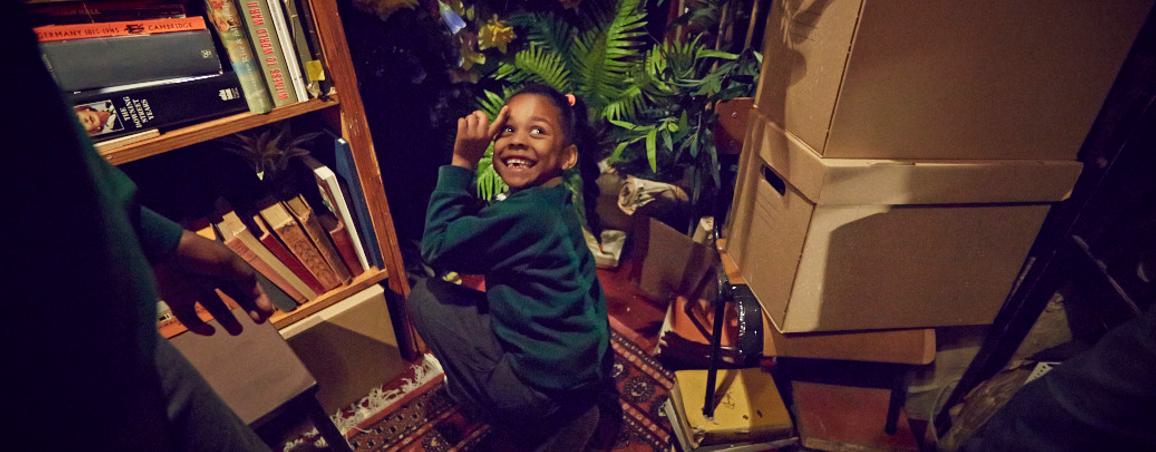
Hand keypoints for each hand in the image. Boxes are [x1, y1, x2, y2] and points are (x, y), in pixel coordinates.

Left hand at [153, 230, 273, 334]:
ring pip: (214, 308)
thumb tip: (259, 293)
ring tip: (237, 331)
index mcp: (224, 266)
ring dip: (227, 319)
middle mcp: (211, 277)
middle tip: (259, 321)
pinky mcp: (177, 300)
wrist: (160, 251)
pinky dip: (199, 326)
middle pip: (233, 295)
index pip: (246, 283)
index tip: (268, 312)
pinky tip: (210, 331)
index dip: (258, 297)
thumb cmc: (197, 253)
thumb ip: (245, 277)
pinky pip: (190, 317)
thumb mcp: (227, 261)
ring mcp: (193, 289)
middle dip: (248, 307)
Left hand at [452, 106, 507, 169]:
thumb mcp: (484, 142)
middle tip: (473, 115)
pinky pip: (461, 120)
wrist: (464, 162)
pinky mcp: (463, 134)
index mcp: (489, 137)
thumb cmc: (474, 151)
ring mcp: (472, 134)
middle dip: (477, 113)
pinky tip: (461, 129)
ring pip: (470, 117)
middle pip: (482, 115)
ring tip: (466, 128)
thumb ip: (484, 131)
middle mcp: (482, 134)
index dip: (503, 115)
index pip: (498, 124)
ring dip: (467, 119)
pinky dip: (460, 122)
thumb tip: (478, 116)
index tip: (507, 107)